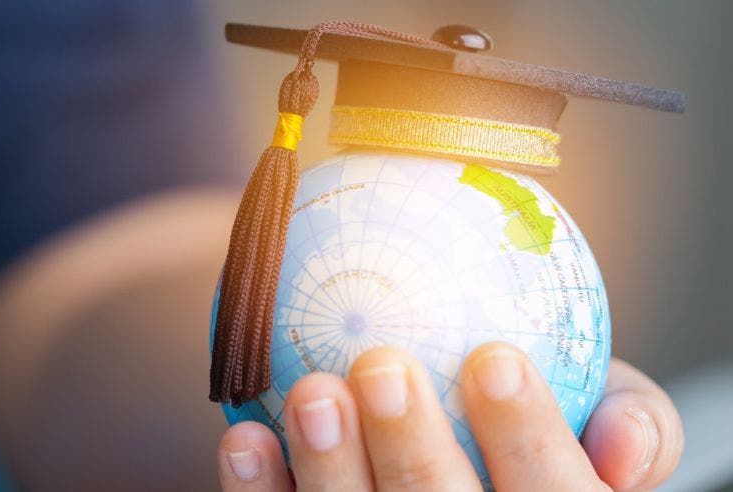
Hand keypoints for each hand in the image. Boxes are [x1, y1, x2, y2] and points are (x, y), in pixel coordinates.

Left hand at [217, 343, 682, 490]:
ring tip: (314, 392)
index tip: (494, 355)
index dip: (529, 436)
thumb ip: (631, 425)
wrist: (468, 470)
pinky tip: (246, 438)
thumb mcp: (602, 429)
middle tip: (384, 366)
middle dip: (413, 450)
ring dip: (329, 469)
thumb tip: (620, 440)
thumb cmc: (542, 446)